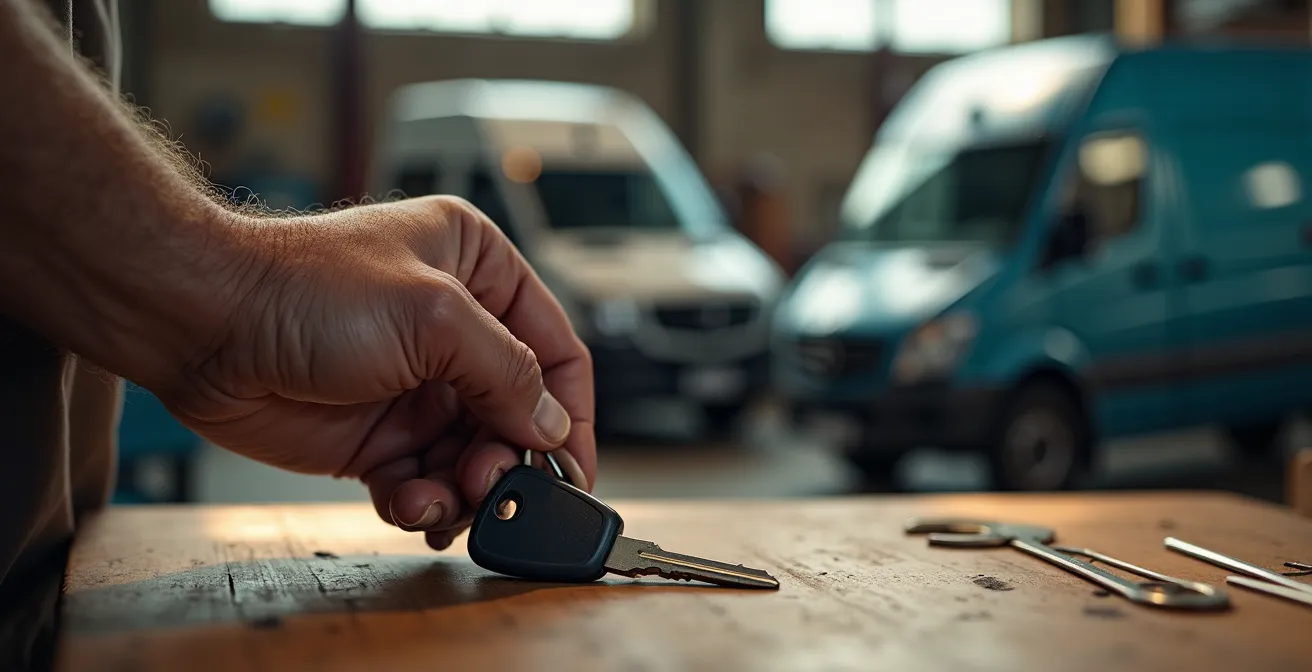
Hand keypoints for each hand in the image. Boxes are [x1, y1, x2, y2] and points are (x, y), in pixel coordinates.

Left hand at [160, 196, 594, 548]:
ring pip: (473, 456)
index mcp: (478, 269)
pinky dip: (423, 504)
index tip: (574, 468)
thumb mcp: (433, 317)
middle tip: (491, 485)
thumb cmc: (305, 289)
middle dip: (509, 458)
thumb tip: (550, 427)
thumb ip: (506, 373)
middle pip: (517, 413)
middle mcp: (454, 328)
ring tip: (445, 502)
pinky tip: (408, 506)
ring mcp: (415, 384)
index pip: (553, 348)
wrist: (201, 325)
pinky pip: (424, 482)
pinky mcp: (378, 434)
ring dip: (466, 489)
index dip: (570, 411)